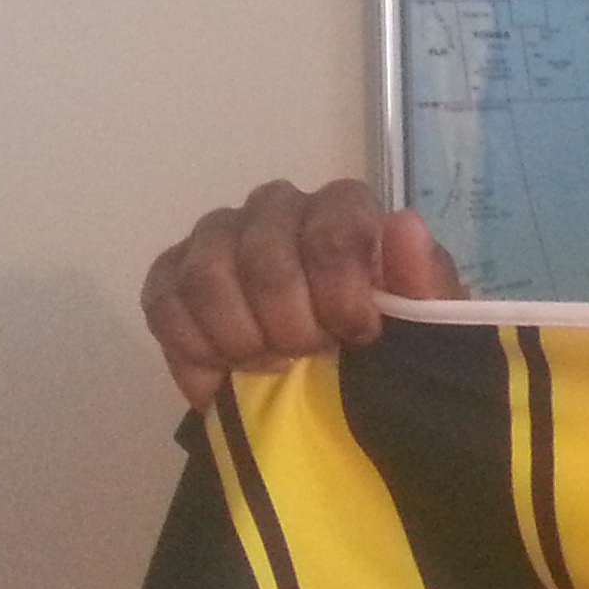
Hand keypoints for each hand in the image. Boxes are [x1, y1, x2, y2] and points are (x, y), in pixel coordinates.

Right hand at [140, 178, 464, 407]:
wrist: (336, 379)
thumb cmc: (387, 341)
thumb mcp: (424, 324)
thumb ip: (422, 280)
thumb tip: (402, 224)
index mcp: (343, 208)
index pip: (334, 223)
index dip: (341, 286)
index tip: (357, 335)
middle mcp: (276, 209)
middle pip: (265, 254)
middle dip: (289, 323)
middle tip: (310, 356)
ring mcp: (218, 238)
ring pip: (206, 275)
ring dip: (241, 337)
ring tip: (272, 367)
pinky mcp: (172, 276)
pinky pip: (164, 302)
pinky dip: (194, 349)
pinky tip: (224, 376)